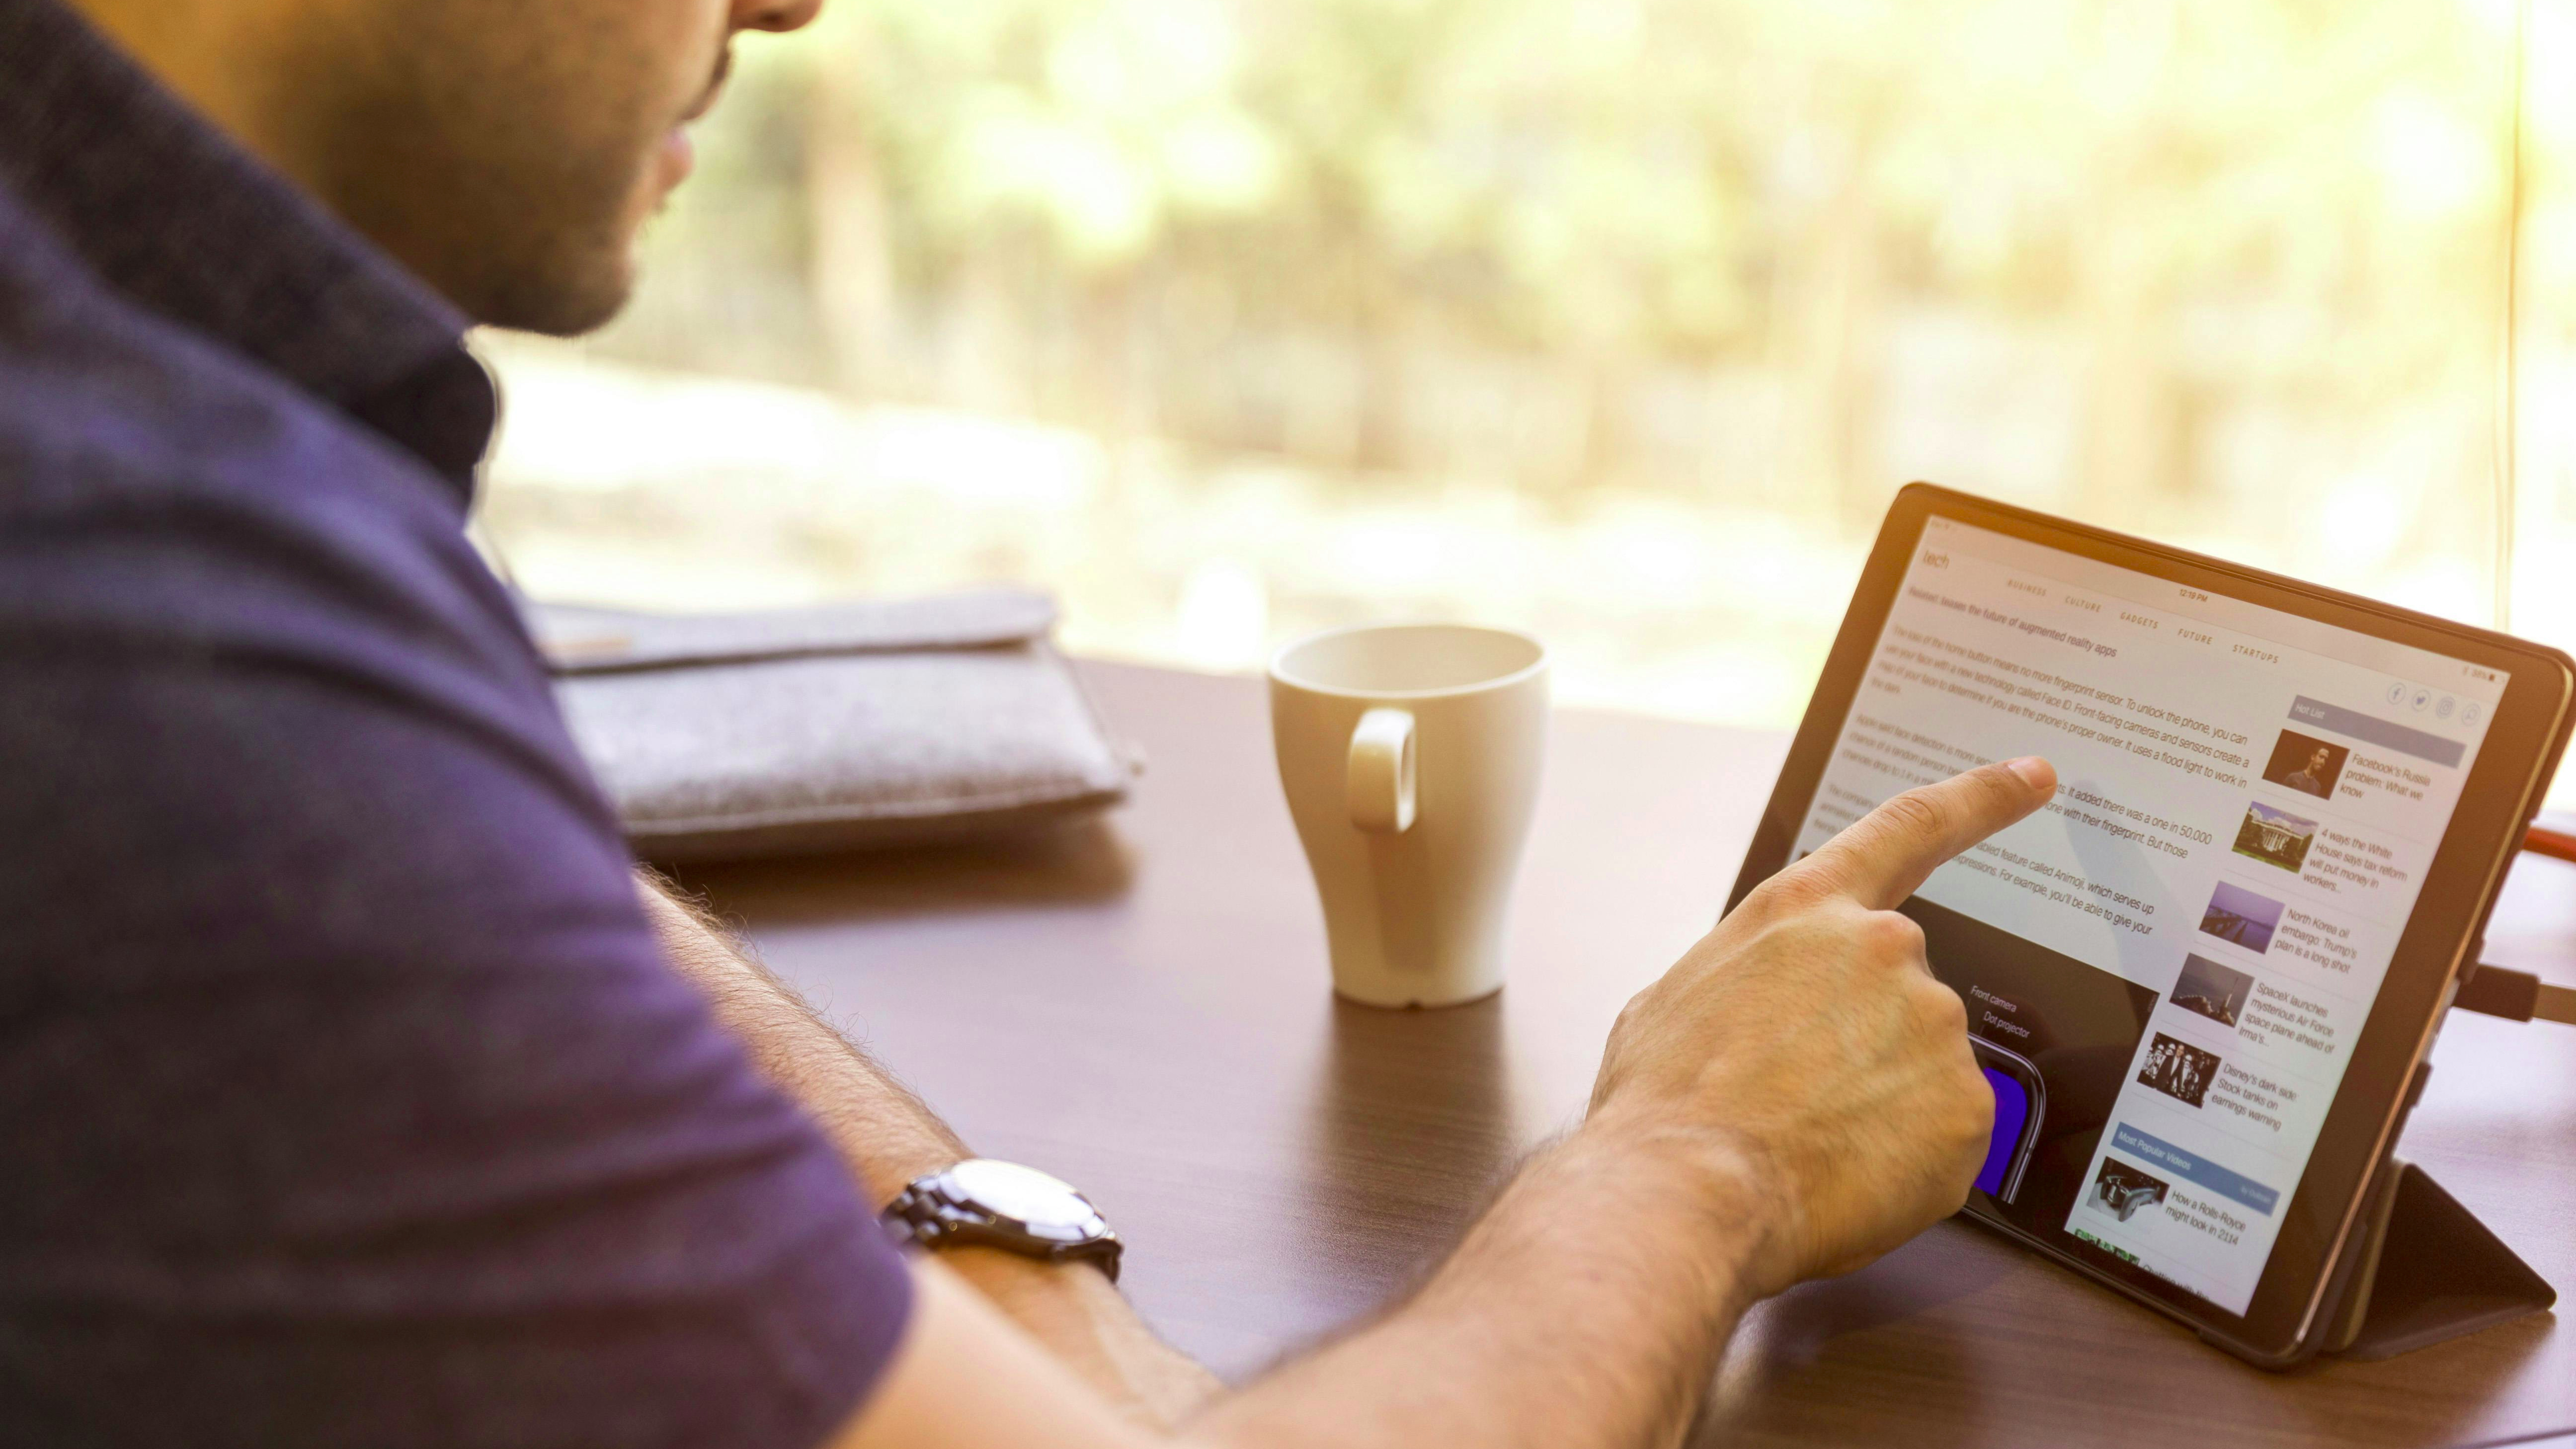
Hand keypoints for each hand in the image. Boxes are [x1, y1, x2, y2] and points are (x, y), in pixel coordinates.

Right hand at [1586, 757, 2056, 1297]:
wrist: (1687, 1190)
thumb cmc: (1667, 1102)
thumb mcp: (1678, 999)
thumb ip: (1752, 978)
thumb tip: (1765, 1010)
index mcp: (1807, 909)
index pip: (1910, 828)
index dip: (1982, 798)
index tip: (2033, 777)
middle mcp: (1884, 949)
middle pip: (1900, 995)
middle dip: (1861, 1048)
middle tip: (1797, 1102)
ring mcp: (1934, 1025)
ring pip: (1923, 1070)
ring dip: (1879, 1105)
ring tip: (1806, 1141)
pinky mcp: (1968, 1107)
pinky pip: (1945, 1135)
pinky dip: (1904, 1160)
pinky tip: (1844, 1173)